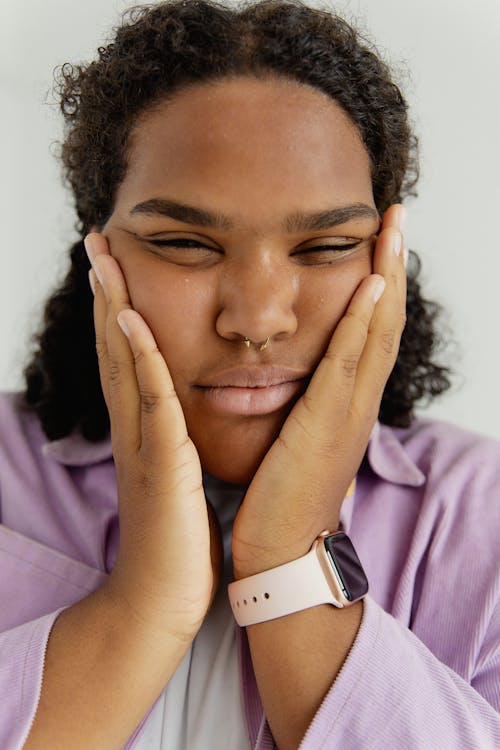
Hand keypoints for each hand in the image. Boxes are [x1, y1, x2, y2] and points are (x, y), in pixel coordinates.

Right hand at [85, 234, 221, 643]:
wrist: (161, 599)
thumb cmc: (175, 541)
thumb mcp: (174, 479)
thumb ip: (171, 445)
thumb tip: (179, 421)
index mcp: (145, 430)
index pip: (130, 359)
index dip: (120, 310)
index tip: (119, 267)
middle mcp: (135, 427)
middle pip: (115, 348)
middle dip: (106, 293)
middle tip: (97, 242)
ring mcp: (144, 441)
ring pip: (126, 362)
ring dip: (113, 308)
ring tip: (103, 259)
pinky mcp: (162, 462)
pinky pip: (152, 401)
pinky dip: (141, 359)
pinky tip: (132, 321)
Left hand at [231, 204, 406, 577]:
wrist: (282, 549)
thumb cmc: (280, 495)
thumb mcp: (295, 438)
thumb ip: (301, 406)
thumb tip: (293, 379)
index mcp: (347, 402)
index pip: (370, 330)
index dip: (378, 282)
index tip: (378, 239)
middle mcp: (358, 400)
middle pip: (384, 320)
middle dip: (391, 264)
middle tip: (396, 214)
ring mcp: (349, 411)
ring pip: (376, 331)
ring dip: (385, 276)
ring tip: (392, 228)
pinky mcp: (328, 423)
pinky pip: (349, 362)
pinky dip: (363, 321)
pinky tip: (369, 284)